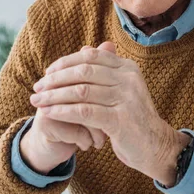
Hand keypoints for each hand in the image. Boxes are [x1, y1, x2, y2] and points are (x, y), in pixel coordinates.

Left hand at [31, 41, 188, 183]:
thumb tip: (84, 48)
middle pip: (84, 71)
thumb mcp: (123, 89)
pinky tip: (49, 113)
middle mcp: (129, 79)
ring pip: (81, 91)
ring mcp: (126, 98)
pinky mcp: (120, 119)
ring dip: (54, 96)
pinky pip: (84, 112)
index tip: (47, 72)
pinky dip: (62, 111)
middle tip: (38, 87)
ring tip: (37, 101)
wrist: (155, 145)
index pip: (91, 56)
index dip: (66, 62)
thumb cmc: (133, 117)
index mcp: (128, 68)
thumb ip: (105, 70)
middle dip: (56, 79)